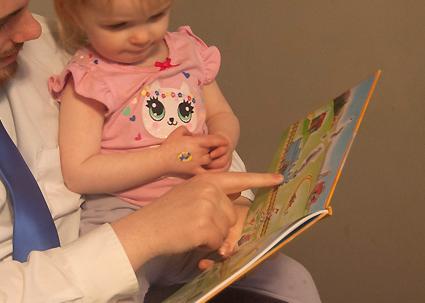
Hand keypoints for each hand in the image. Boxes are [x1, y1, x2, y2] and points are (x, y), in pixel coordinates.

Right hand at [111, 171, 282, 270]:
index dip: (261, 180)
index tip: (279, 179)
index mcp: (206, 180)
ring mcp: (208, 206)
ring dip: (212, 237)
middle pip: (232, 214)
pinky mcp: (205, 225)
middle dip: (220, 227)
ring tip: (189, 230)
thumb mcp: (188, 195)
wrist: (144, 229)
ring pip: (226, 230)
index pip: (238, 178)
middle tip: (195, 225)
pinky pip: (218, 242)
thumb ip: (211, 197)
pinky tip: (189, 237)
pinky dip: (206, 246)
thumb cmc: (165, 215)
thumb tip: (235, 208)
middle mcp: (209, 189)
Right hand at [159, 126, 227, 176]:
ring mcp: (197, 163)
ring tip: (207, 158)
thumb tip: (193, 135)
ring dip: (210, 159)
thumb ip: (188, 130)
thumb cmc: (169, 145)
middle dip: (212, 150)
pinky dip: (211, 173)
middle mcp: (199, 153)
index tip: (226, 142)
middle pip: (211, 151)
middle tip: (207, 149)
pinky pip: (206, 173)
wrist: (161, 160)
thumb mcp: (178, 131)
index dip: (220, 141)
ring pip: (210, 161)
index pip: (212, 141)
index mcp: (196, 142)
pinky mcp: (194, 171)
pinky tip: (213, 173)